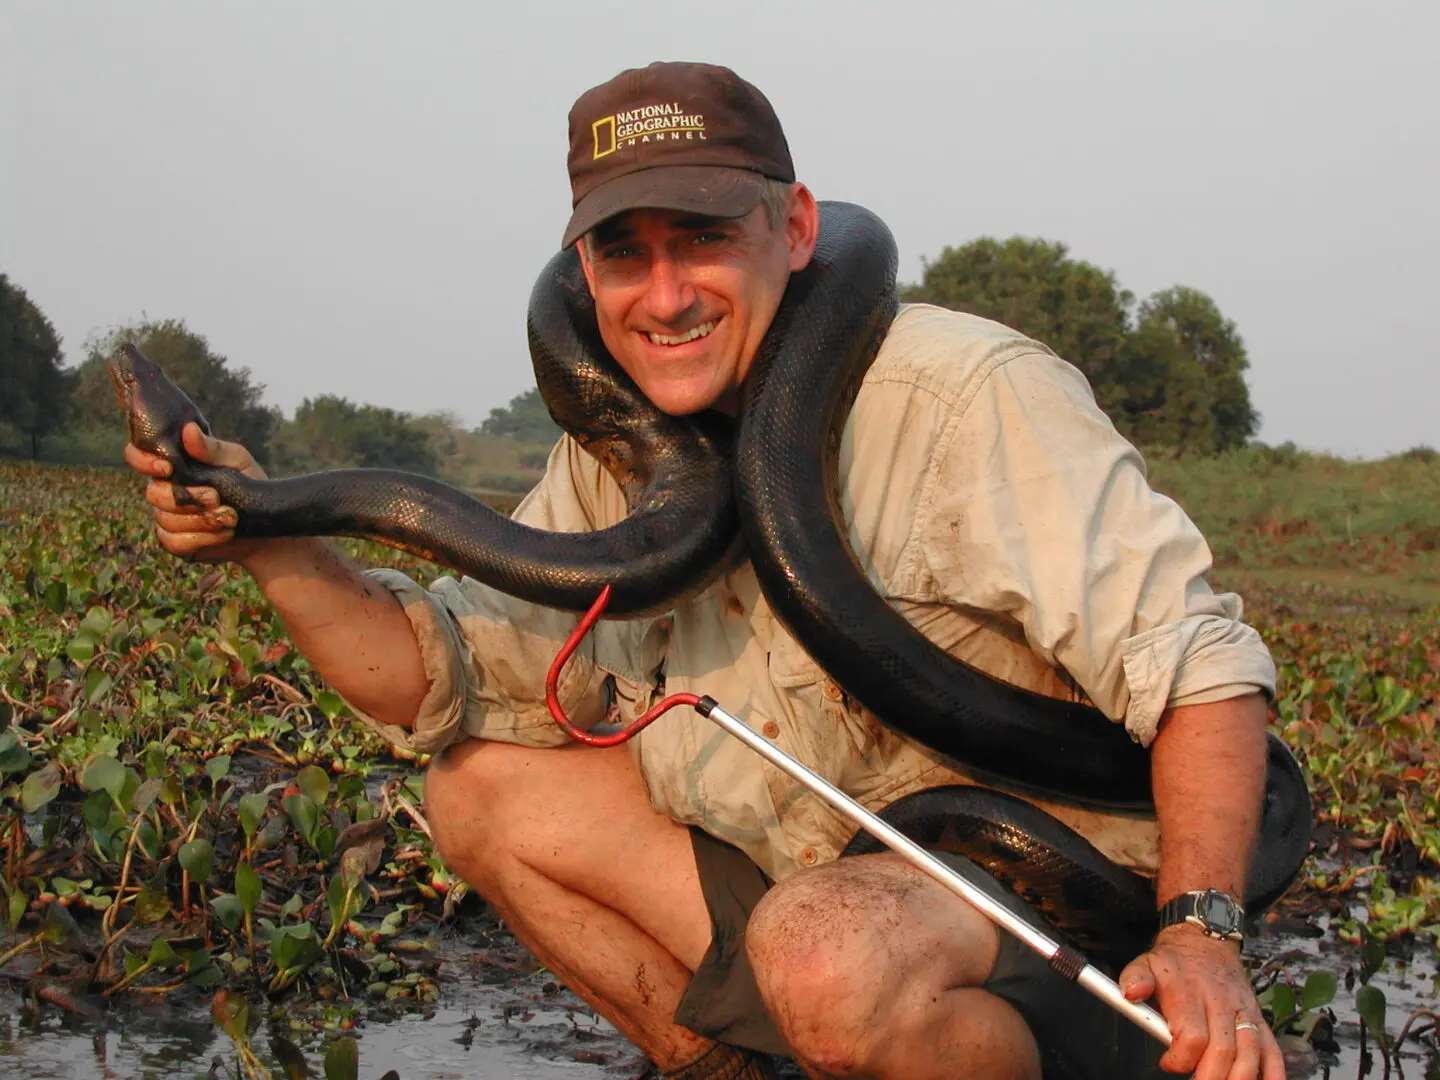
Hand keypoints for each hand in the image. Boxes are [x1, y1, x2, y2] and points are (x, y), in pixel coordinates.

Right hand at [124, 422, 266, 563]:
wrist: (266, 523)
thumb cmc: (250, 484)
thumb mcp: (237, 460)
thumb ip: (212, 448)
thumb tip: (189, 429)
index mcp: (174, 465)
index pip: (138, 456)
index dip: (143, 460)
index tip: (167, 468)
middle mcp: (165, 489)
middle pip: (152, 493)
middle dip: (186, 497)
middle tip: (215, 498)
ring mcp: (169, 517)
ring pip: (164, 519)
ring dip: (200, 520)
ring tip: (230, 516)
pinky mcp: (178, 542)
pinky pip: (173, 542)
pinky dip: (201, 538)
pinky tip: (224, 532)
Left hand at [1120, 926, 1283, 1079]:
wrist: (1206, 942)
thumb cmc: (1176, 961)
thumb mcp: (1146, 962)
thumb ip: (1134, 978)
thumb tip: (1130, 992)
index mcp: (1191, 994)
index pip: (1192, 1036)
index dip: (1180, 1058)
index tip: (1167, 1063)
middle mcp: (1221, 1004)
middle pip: (1223, 1051)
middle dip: (1210, 1076)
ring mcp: (1243, 1013)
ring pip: (1250, 1052)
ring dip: (1240, 1077)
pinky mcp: (1258, 1018)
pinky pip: (1272, 1049)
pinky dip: (1274, 1072)